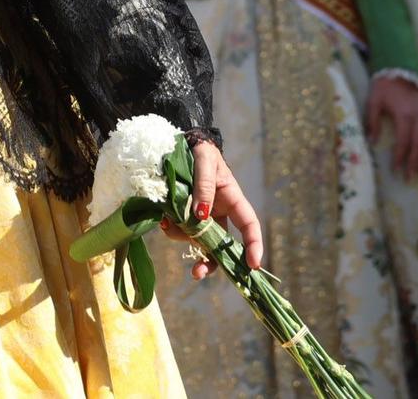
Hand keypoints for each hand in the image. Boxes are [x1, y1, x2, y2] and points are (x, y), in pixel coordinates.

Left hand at [158, 140, 264, 276]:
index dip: (253, 245)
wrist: (179, 144)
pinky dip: (172, 230)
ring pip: (196, 240)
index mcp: (232, 200)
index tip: (253, 265)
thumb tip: (201, 216)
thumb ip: (204, 186)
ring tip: (167, 223)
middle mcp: (219, 213)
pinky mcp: (183, 216)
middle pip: (221, 245)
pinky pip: (179, 231)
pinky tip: (164, 222)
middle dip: (211, 262)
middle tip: (197, 273)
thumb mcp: (204, 161)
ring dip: (183, 238)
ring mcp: (201, 216)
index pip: (249, 225)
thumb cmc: (199, 150)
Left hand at [365, 75, 417, 178]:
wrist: (400, 66)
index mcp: (404, 115)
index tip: (396, 171)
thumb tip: (372, 142)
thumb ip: (372, 121)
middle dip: (414, 163)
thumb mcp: (373, 101)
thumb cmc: (384, 84)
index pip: (404, 142)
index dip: (400, 157)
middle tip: (410, 178)